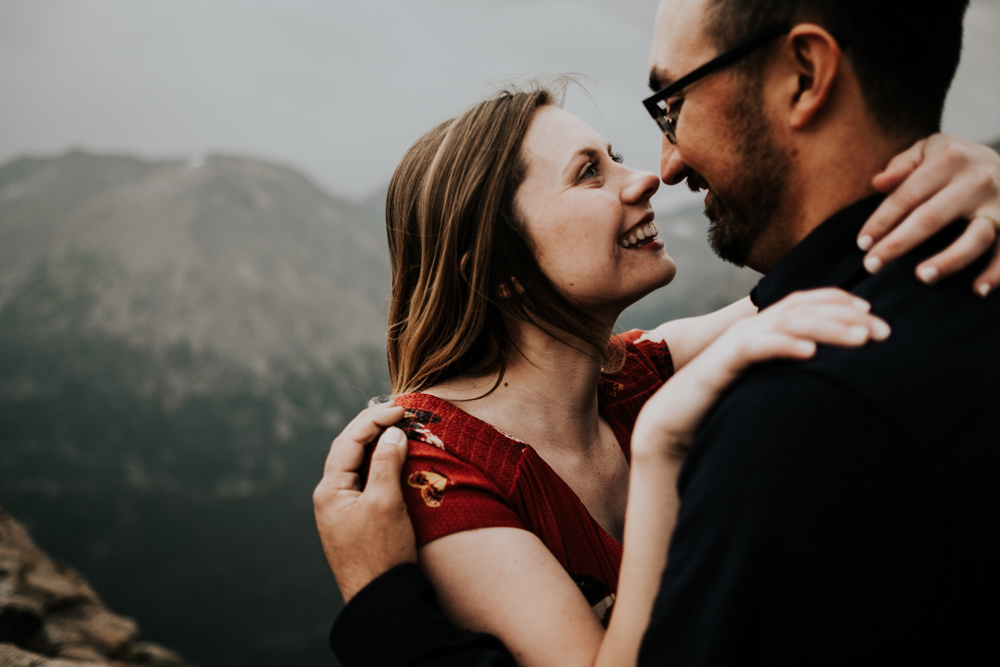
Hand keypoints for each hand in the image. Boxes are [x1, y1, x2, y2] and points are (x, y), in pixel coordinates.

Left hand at [313, 403, 415, 602]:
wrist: (380, 600)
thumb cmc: (382, 552)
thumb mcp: (386, 503)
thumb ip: (386, 464)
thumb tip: (392, 434)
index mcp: (330, 490)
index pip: (350, 441)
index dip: (375, 420)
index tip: (402, 410)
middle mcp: (329, 497)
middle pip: (348, 449)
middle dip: (371, 427)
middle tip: (398, 412)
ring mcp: (340, 510)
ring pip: (355, 465)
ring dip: (374, 444)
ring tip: (397, 429)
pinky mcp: (354, 521)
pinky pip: (362, 481)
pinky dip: (377, 464)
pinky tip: (392, 461)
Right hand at [632, 289, 889, 457]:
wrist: (673, 422)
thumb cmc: (721, 407)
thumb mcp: (764, 385)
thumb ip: (790, 373)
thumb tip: (829, 379)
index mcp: (762, 330)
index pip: (806, 303)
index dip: (842, 304)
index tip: (877, 319)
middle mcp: (751, 329)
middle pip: (804, 308)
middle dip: (847, 316)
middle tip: (884, 333)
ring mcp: (736, 344)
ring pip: (787, 323)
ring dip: (827, 327)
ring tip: (860, 339)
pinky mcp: (721, 363)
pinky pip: (756, 348)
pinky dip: (784, 345)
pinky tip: (810, 353)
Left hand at [857, 134, 999, 295]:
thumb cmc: (955, 161)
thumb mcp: (929, 150)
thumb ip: (902, 165)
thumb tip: (877, 183)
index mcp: (949, 159)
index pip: (906, 195)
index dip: (881, 221)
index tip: (862, 244)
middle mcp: (976, 180)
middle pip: (931, 218)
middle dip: (898, 244)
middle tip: (871, 266)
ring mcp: (999, 203)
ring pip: (974, 237)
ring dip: (948, 260)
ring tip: (921, 277)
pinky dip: (996, 272)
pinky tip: (977, 290)